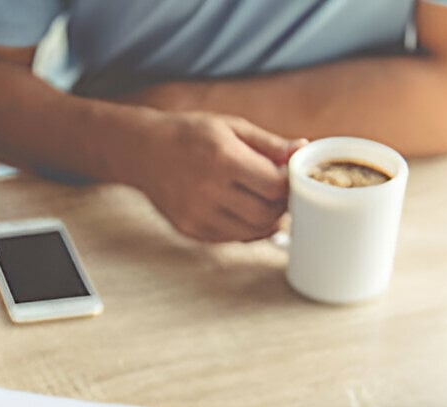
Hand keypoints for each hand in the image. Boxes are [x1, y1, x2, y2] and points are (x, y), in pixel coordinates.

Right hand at [130, 112, 300, 242]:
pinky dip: (244, 229)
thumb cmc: (190, 134)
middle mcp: (209, 190)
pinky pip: (230, 238)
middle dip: (280, 206)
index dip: (290, 185)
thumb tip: (303, 149)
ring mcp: (197, 215)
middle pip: (267, 214)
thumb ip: (268, 143)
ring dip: (265, 221)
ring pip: (251, 232)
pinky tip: (241, 211)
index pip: (276, 186)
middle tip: (279, 194)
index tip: (290, 179)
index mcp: (223, 158)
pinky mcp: (190, 230)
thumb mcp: (230, 127)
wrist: (143, 152)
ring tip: (263, 203)